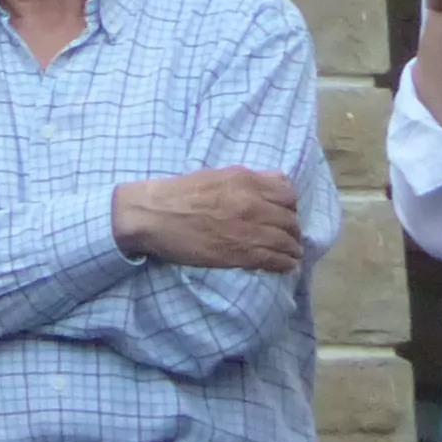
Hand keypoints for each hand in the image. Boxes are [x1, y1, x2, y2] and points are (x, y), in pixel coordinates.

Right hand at [113, 168, 304, 272]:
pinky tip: (284, 265)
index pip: (288, 193)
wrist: (150, 215)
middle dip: (291, 229)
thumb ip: (244, 180)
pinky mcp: (242, 254)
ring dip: (291, 249)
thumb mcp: (213, 176)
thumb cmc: (176, 194)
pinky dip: (284, 264)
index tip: (282, 212)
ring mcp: (250, 230)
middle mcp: (253, 204)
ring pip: (288, 242)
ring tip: (290, 253)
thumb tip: (266, 185)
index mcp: (245, 181)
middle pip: (290, 220)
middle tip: (286, 236)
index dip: (288, 204)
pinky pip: (276, 260)